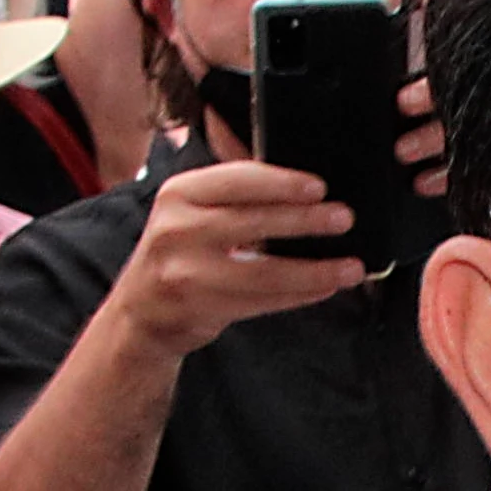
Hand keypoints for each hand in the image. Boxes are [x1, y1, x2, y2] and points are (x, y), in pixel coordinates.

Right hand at [106, 155, 379, 350]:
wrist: (140, 311)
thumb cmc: (180, 252)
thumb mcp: (191, 210)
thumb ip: (235, 190)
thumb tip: (300, 178)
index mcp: (180, 193)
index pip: (237, 180)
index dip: (281, 183)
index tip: (319, 187)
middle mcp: (177, 229)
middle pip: (254, 222)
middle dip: (306, 221)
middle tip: (344, 219)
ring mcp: (185, 272)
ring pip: (263, 270)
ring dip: (314, 270)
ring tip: (351, 267)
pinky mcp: (200, 308)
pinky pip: (261, 301)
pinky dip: (298, 294)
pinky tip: (324, 287)